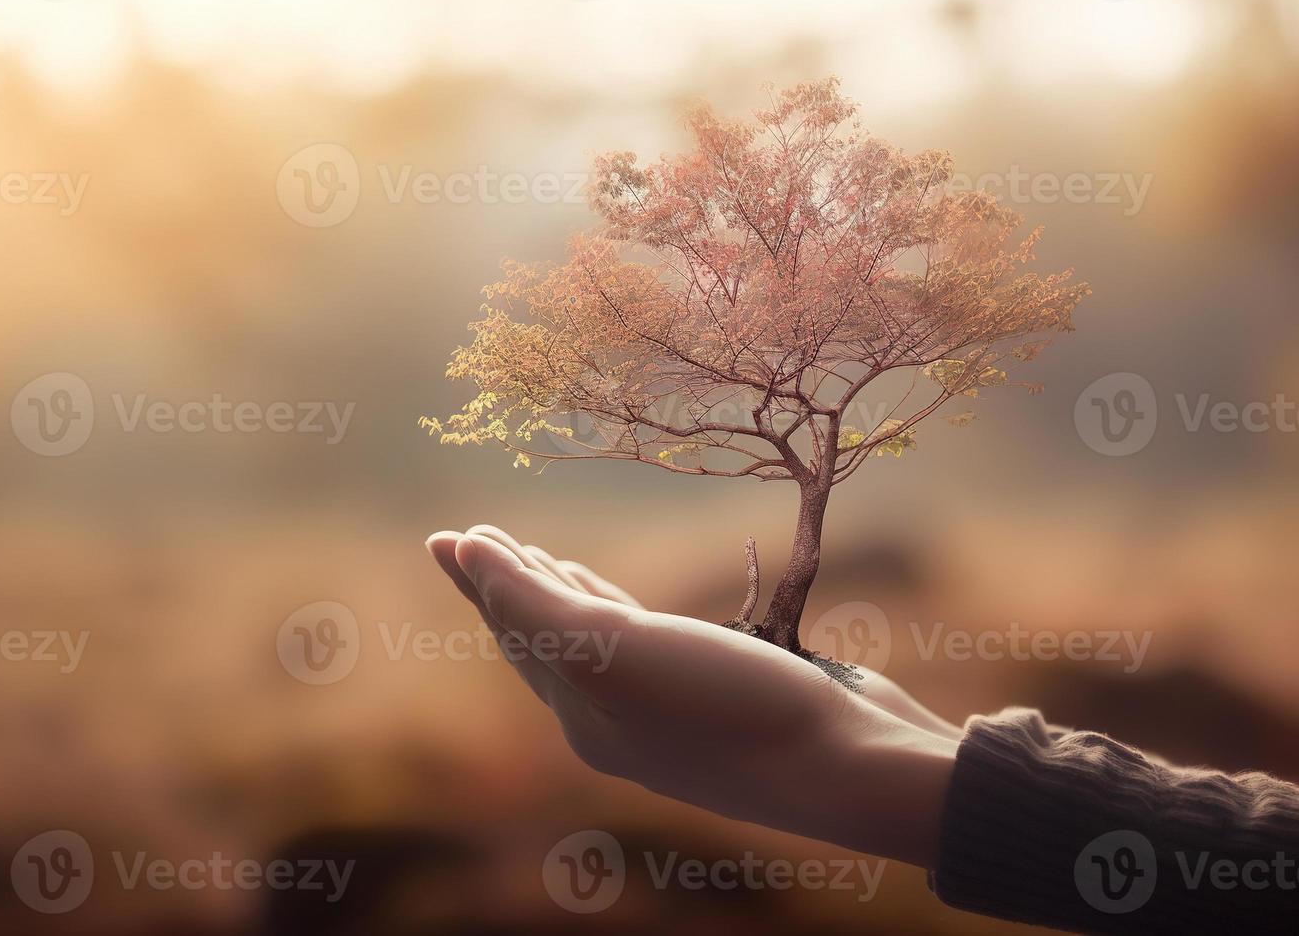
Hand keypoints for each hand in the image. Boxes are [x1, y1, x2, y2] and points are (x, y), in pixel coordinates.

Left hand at [425, 525, 960, 868]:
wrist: (850, 764)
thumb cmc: (729, 707)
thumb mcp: (614, 652)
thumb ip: (535, 602)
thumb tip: (464, 551)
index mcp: (582, 716)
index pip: (516, 631)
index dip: (482, 580)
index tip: (448, 534)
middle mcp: (617, 720)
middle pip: (544, 641)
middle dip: (508, 588)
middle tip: (472, 541)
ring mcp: (670, 710)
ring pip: (595, 643)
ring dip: (559, 597)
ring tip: (533, 560)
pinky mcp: (721, 691)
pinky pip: (649, 642)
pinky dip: (620, 609)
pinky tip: (619, 597)